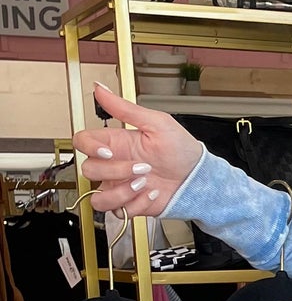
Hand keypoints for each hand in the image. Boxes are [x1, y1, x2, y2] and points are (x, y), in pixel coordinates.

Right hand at [71, 84, 203, 216]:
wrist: (199, 179)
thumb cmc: (182, 151)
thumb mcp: (156, 123)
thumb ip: (125, 108)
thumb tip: (100, 88)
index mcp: (116, 143)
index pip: (82, 143)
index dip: (88, 148)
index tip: (108, 152)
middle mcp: (115, 165)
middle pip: (88, 170)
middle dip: (115, 171)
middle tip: (141, 168)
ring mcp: (122, 186)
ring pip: (98, 197)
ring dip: (120, 193)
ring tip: (144, 184)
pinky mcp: (133, 205)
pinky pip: (119, 212)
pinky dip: (137, 205)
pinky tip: (153, 194)